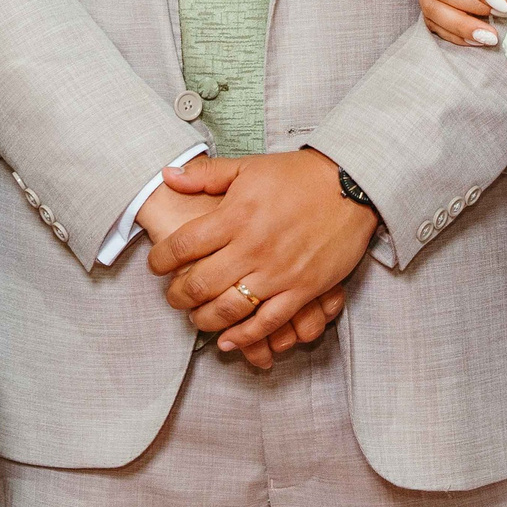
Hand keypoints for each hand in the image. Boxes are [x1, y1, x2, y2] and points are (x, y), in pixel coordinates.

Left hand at [148, 150, 375, 366]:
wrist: (350, 184)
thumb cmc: (297, 175)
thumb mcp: (248, 166)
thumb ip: (206, 174)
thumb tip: (168, 176)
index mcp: (235, 214)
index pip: (183, 244)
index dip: (162, 259)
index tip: (157, 265)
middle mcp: (252, 246)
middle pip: (200, 282)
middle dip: (178, 295)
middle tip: (174, 297)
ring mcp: (278, 271)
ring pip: (229, 308)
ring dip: (204, 319)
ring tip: (196, 317)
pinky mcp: (303, 289)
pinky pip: (268, 322)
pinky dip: (244, 336)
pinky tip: (227, 341)